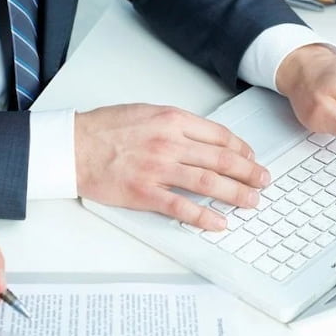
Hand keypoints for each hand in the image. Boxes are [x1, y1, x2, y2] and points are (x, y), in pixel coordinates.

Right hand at [75, 104, 269, 230]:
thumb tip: (203, 138)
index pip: (219, 136)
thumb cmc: (104, 128)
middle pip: (222, 160)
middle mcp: (169, 143)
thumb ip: (175, 124)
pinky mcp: (145, 193)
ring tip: (252, 202)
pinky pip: (182, 207)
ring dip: (236, 194)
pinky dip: (204, 217)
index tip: (250, 158)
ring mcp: (158, 169)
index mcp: (172, 120)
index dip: (241, 149)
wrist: (72, 145)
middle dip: (249, 172)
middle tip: (263, 181)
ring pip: (208, 183)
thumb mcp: (146, 112)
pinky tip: (219, 223)